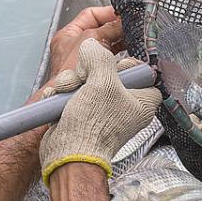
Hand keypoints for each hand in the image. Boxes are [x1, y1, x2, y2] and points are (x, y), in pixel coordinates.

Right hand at [39, 43, 162, 178]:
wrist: (68, 154)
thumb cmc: (93, 126)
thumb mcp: (103, 83)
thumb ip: (101, 57)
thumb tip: (92, 46)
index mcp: (143, 100)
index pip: (142, 70)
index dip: (125, 65)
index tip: (113, 68)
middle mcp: (125, 103)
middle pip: (108, 69)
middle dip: (88, 71)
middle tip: (85, 80)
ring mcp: (102, 107)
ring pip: (86, 77)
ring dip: (72, 82)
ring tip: (67, 93)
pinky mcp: (83, 110)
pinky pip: (74, 90)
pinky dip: (64, 92)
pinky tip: (58, 99)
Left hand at [45, 6, 123, 86]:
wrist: (70, 98)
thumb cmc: (71, 71)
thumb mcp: (93, 39)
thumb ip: (110, 27)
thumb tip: (124, 21)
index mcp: (68, 34)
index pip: (91, 14)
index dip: (108, 13)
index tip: (123, 15)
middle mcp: (75, 46)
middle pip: (101, 30)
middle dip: (116, 29)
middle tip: (129, 28)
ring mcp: (84, 60)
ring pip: (107, 45)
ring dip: (119, 43)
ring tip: (130, 41)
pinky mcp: (94, 73)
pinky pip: (109, 59)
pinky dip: (119, 56)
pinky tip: (127, 56)